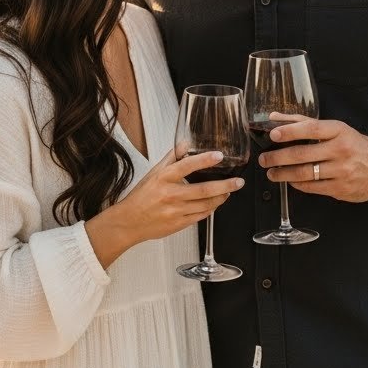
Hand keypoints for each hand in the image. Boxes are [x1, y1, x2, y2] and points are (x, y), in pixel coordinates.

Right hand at [87, 150, 243, 265]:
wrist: (129, 222)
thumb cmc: (142, 197)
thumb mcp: (154, 172)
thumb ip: (171, 158)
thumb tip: (185, 143)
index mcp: (164, 178)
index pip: (187, 166)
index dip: (204, 160)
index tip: (218, 156)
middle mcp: (170, 194)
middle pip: (204, 190)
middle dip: (225, 185)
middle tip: (238, 182)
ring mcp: (175, 211)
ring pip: (206, 204)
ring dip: (220, 198)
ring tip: (228, 192)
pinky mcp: (179, 224)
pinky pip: (200, 216)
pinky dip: (210, 209)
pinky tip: (214, 204)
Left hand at [258, 116, 367, 202]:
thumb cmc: (354, 145)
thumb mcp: (335, 129)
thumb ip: (304, 122)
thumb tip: (275, 119)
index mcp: (339, 131)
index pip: (312, 128)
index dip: (290, 131)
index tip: (273, 134)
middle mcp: (341, 150)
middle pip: (303, 154)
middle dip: (278, 157)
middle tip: (264, 159)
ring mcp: (341, 171)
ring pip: (305, 173)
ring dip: (283, 174)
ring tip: (271, 173)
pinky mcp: (340, 188)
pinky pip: (312, 187)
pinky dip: (297, 184)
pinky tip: (290, 180)